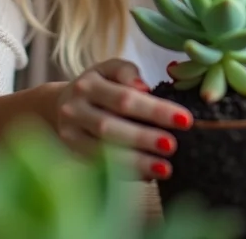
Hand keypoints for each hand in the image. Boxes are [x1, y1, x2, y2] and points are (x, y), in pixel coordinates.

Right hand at [55, 59, 192, 181]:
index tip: (185, 120)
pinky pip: (97, 167)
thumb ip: (128, 74)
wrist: (61, 105)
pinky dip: (124, 173)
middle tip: (172, 145)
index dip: (155, 109)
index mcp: (89, 84)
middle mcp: (75, 109)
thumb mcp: (111, 70)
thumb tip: (144, 88)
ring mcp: (70, 135)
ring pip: (102, 151)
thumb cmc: (99, 86)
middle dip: (144, 137)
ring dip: (135, 161)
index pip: (124, 98)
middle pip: (111, 126)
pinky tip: (147, 176)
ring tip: (164, 168)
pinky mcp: (70, 156)